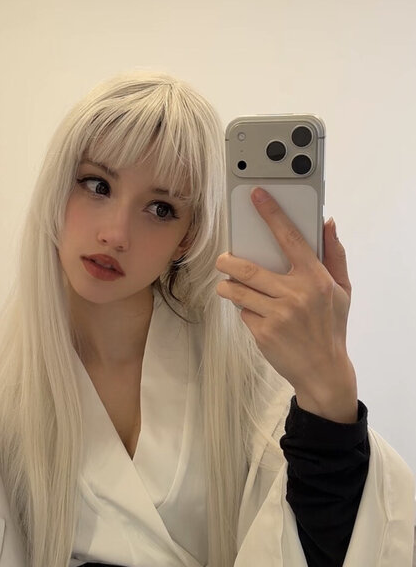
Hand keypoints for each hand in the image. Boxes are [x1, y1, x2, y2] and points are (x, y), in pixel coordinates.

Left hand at [215, 188, 357, 420]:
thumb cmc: (331, 326)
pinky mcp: (263, 333)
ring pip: (237, 291)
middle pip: (248, 268)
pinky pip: (243, 313)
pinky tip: (254, 314)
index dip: (272, 214)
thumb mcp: (342, 291)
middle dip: (229, 261)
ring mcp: (277, 314)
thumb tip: (328, 223)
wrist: (323, 370)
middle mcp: (295, 294)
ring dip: (227, 285)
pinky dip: (244, 310)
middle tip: (224, 258)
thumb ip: (335, 255)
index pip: (290, 238)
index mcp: (316, 278)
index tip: (257, 196)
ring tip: (229, 285)